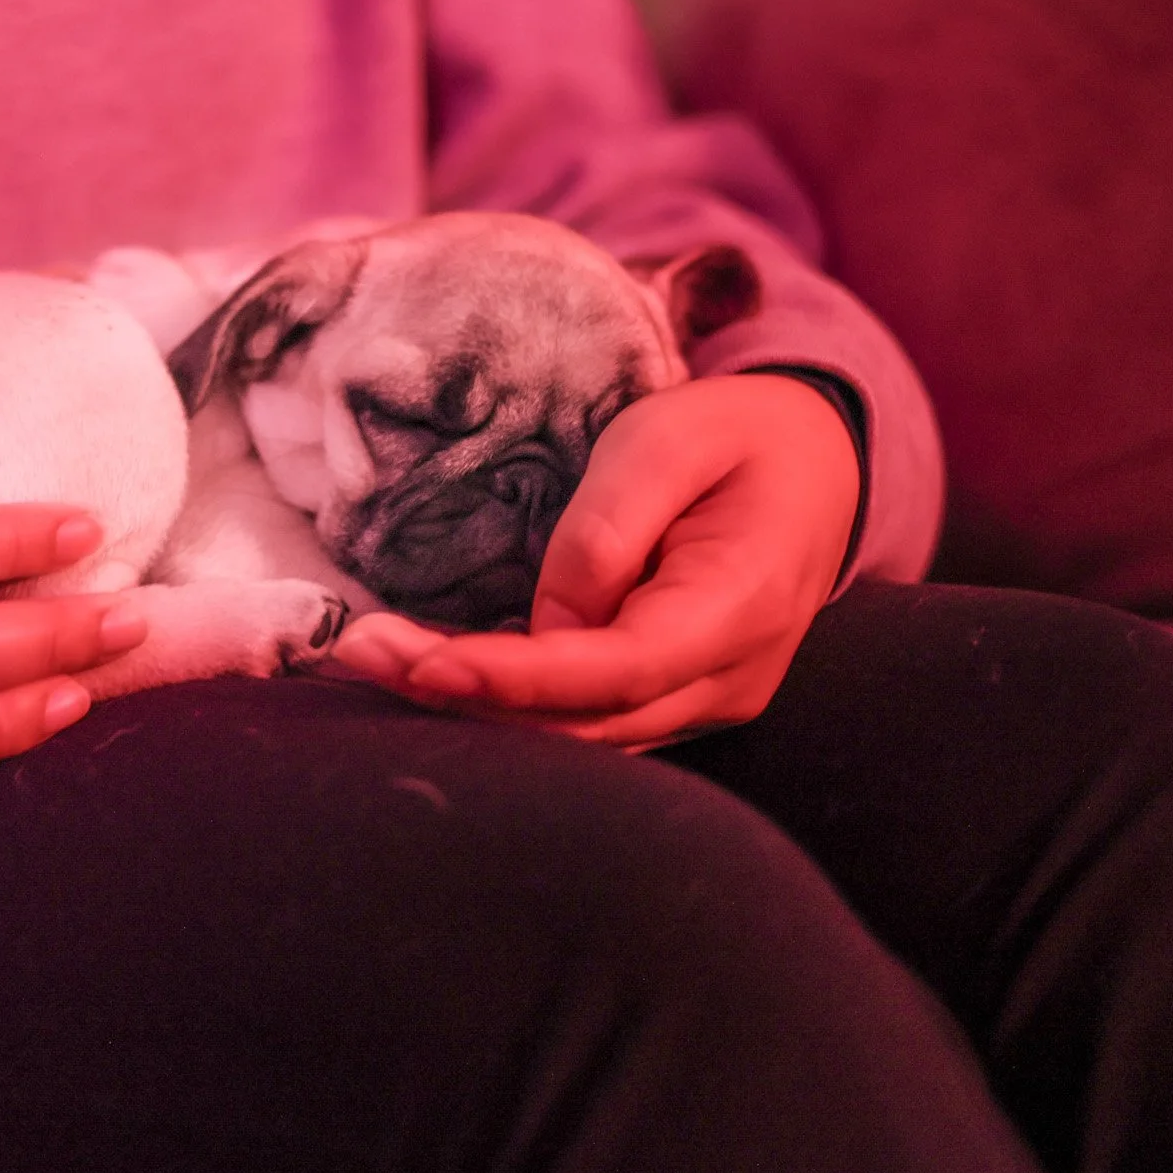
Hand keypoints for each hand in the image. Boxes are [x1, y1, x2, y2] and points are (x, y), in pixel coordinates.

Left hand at [330, 374, 858, 749]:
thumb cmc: (737, 438)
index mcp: (740, 608)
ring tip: (371, 657)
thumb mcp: (670, 439)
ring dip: (471, 706)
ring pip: (576, 734)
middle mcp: (726, 681)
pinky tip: (428, 671)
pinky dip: (505, 704)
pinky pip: (583, 720)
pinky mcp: (669, 699)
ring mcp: (703, 701)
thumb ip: (609, 528)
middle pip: (583, 721)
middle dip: (464, 695)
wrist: (815, 465)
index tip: (427, 664)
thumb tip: (549, 623)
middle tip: (357, 651)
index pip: (618, 671)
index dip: (518, 679)